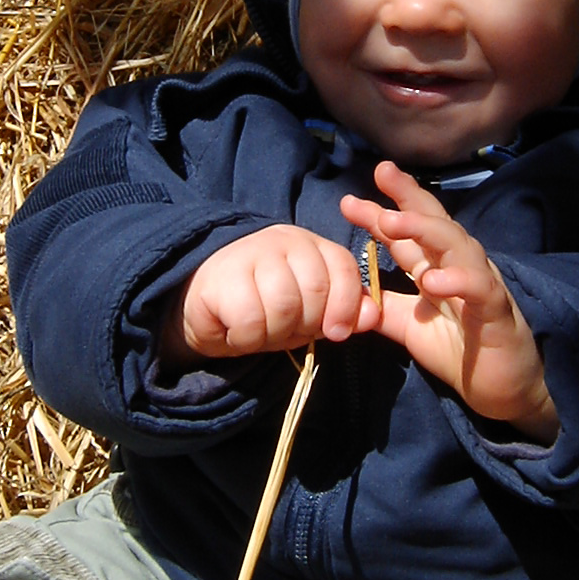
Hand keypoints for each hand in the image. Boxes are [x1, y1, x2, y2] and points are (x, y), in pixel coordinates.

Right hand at [162, 225, 380, 363]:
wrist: (204, 304)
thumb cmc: (264, 308)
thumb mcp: (309, 314)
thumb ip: (343, 313)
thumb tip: (373, 318)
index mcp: (312, 246)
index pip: (343, 268)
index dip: (345, 305)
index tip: (336, 333)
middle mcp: (283, 240)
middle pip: (315, 291)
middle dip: (304, 325)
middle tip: (283, 330)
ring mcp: (250, 253)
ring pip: (283, 306)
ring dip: (273, 334)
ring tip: (259, 330)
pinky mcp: (221, 276)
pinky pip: (250, 320)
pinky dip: (247, 339)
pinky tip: (237, 331)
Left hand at [340, 162, 558, 441]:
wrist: (505, 390)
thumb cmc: (460, 351)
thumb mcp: (409, 326)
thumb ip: (382, 306)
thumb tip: (346, 291)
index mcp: (437, 267)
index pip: (407, 234)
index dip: (380, 213)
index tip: (348, 200)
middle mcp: (460, 266)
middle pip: (434, 222)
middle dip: (407, 196)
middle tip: (381, 174)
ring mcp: (481, 283)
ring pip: (456, 244)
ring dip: (424, 229)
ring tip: (391, 220)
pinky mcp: (496, 310)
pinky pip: (479, 288)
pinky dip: (457, 280)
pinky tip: (432, 280)